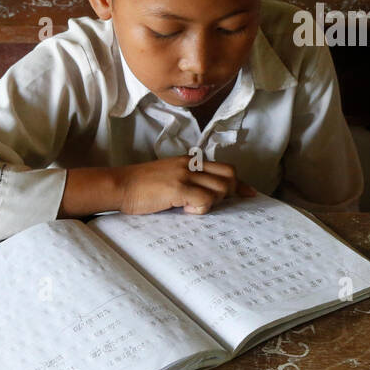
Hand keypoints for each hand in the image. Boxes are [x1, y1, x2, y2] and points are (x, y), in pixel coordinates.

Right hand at [118, 156, 255, 215]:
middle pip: (228, 176)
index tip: (249, 193)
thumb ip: (189, 180)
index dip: (239, 183)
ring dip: (212, 201)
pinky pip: (204, 199)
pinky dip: (201, 208)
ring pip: (219, 188)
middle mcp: (190, 164)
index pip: (224, 168)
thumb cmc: (141, 186)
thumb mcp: (169, 176)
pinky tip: (185, 209)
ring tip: (192, 206)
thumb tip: (209, 195)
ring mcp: (184, 175)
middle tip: (213, 204)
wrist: (120, 185)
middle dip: (229, 192)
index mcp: (189, 160)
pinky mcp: (177, 188)